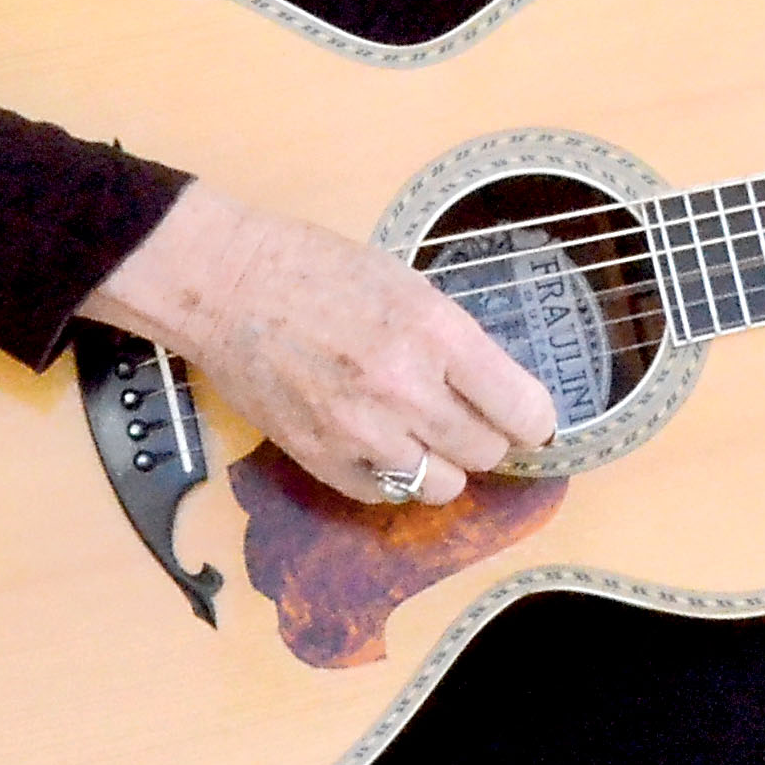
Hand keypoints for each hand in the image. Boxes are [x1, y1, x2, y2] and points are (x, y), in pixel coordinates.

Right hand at [81, 184, 561, 509]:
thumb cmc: (320, 271)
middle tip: (475, 421)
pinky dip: (393, 476)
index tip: (532, 421)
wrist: (229, 285)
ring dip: (444, 464)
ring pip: (441, 485)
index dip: (536, 421)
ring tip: (428, 435)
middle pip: (486, 452)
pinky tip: (384, 444)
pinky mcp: (319, 458)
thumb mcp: (411, 287)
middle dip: (490, 440)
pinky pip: (384, 493)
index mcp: (437, 333)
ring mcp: (360, 430)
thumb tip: (504, 394)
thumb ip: (458, 343)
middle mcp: (404, 388)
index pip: (521, 408)